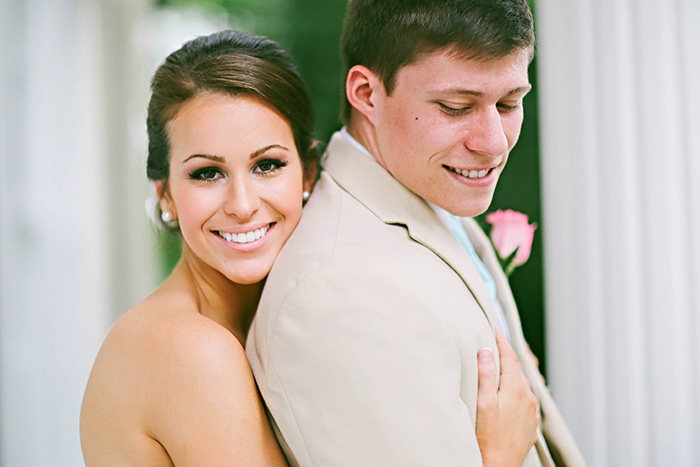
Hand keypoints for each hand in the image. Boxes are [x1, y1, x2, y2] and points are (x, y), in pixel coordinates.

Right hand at [475, 328, 539, 466]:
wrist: (498, 465)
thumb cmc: (487, 437)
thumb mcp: (483, 402)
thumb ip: (486, 375)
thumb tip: (487, 351)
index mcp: (516, 389)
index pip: (510, 357)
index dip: (502, 341)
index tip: (496, 329)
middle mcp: (528, 398)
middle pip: (517, 369)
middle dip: (506, 356)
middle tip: (495, 343)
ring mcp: (531, 412)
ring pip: (522, 384)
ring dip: (511, 374)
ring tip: (500, 366)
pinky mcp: (530, 424)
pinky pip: (524, 399)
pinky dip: (515, 390)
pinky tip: (507, 393)